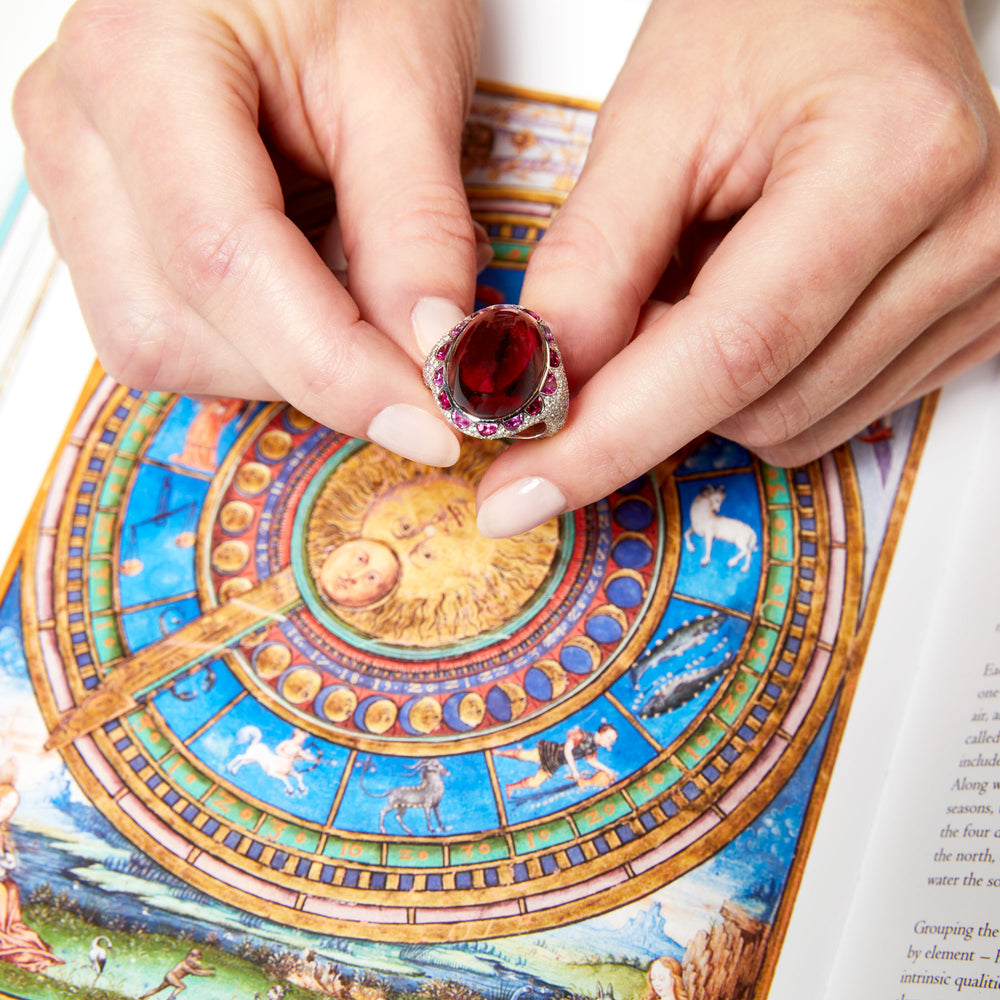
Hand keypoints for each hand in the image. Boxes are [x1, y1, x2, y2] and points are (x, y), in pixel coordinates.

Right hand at [14, 0, 482, 466]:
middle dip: (308, 371)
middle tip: (416, 368)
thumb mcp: (406, 75)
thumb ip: (416, 224)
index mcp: (140, 61)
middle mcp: (78, 127)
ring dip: (281, 362)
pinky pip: (168, 327)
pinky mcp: (105, 217)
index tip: (433, 417)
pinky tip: (314, 292)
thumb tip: (436, 356)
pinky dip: (258, 341)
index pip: (224, 262)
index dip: (336, 366)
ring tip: (360, 299)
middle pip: (172, 328)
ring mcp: (77, 177)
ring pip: (159, 345)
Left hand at [476, 0, 999, 536]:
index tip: (518, 495)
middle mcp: (966, 237)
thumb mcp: (653, 117)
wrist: (864, 3)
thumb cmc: (770, 20)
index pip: (729, 352)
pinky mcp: (971, 325)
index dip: (607, 438)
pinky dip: (756, 382)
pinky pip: (828, 414)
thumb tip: (540, 388)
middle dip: (650, 392)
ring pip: (790, 427)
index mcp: (888, 162)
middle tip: (616, 311)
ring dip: (705, 384)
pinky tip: (751, 300)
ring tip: (703, 274)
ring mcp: (982, 288)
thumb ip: (593, 260)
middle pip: (758, 405)